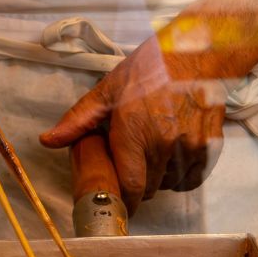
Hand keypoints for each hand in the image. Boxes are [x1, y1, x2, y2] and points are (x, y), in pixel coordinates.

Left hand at [39, 38, 225, 213]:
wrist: (197, 53)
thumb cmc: (151, 68)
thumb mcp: (108, 89)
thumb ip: (78, 120)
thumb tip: (47, 141)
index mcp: (134, 130)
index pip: (130, 186)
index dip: (125, 201)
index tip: (119, 203)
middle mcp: (164, 143)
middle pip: (149, 188)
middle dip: (138, 185)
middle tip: (132, 168)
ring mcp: (190, 146)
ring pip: (169, 184)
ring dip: (159, 178)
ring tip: (153, 155)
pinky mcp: (209, 147)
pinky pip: (191, 178)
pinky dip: (180, 176)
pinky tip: (172, 158)